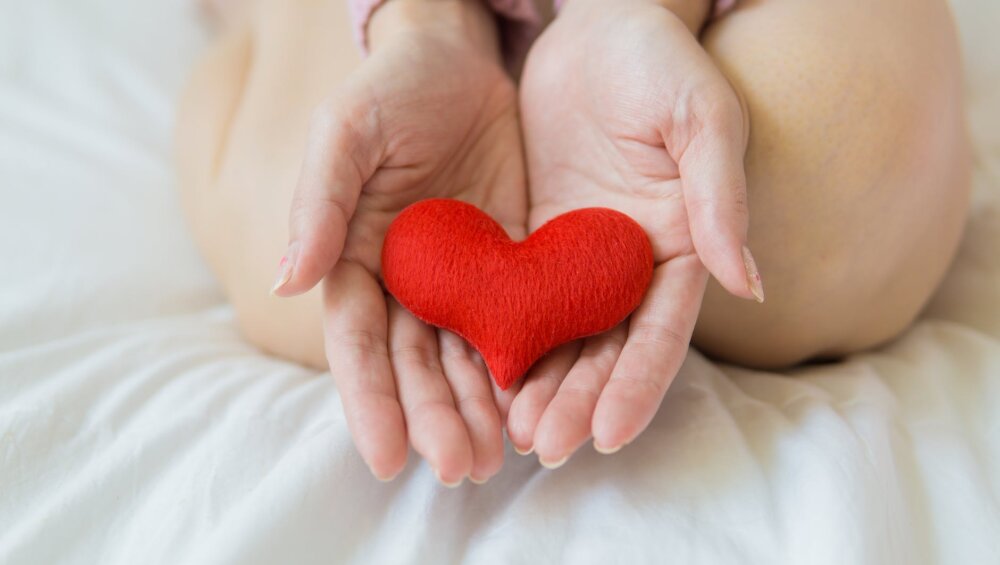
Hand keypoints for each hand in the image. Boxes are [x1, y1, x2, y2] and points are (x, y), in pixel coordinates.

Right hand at [272, 0, 526, 484]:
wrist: (460, 59)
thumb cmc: (392, 89)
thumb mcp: (346, 132)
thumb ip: (320, 202)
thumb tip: (288, 280)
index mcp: (355, 258)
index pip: (357, 343)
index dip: (370, 401)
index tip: (390, 458)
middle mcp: (404, 281)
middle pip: (414, 364)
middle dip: (434, 417)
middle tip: (460, 467)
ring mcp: (458, 278)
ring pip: (464, 357)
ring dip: (477, 408)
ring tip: (497, 457)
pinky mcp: (508, 265)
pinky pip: (514, 323)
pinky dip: (521, 365)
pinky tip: (534, 402)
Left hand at [508, 0, 761, 464]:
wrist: (596, 27)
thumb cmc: (660, 62)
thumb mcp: (700, 117)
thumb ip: (720, 197)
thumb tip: (749, 284)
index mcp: (680, 245)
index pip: (661, 331)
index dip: (637, 384)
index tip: (610, 435)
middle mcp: (630, 264)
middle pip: (606, 349)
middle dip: (579, 400)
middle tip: (544, 447)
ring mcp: (581, 257)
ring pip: (561, 337)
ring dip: (540, 386)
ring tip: (511, 434)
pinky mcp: (536, 241)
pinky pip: (519, 299)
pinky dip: (505, 340)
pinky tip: (482, 377)